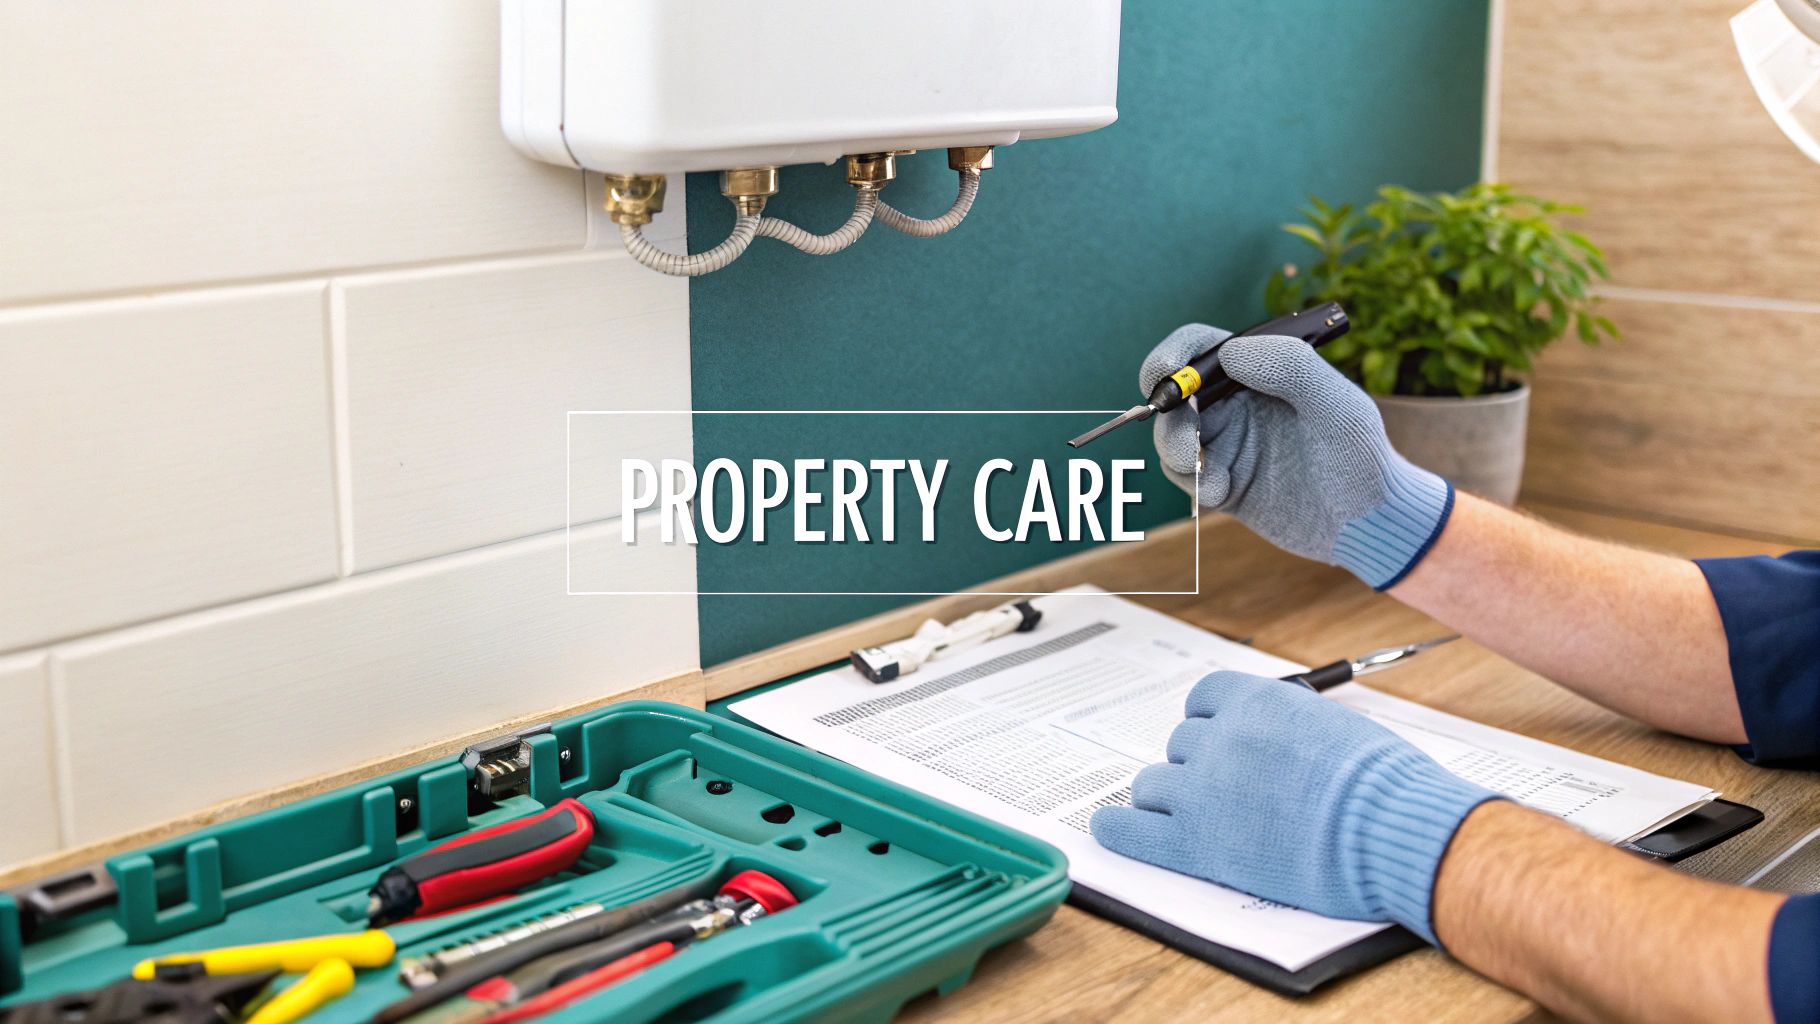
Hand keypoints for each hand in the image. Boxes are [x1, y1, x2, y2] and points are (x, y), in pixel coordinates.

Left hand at [1090, 670, 1496, 943]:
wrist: (1389, 829)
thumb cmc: (1381, 785)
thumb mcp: (1332, 726)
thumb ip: (1286, 725)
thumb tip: (1270, 737)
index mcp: (1253, 700)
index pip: (1202, 700)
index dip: (1210, 725)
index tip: (1218, 741)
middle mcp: (1219, 737)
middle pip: (1181, 746)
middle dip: (1199, 767)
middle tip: (1229, 795)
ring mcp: (1201, 789)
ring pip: (1153, 785)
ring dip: (1170, 800)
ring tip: (1199, 821)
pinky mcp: (1194, 841)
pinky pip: (1130, 829)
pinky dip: (1120, 830)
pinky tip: (1115, 831)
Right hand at [1142, 326, 1453, 588]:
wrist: (1369, 523)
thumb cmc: (1362, 455)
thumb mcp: (1337, 405)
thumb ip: (1291, 367)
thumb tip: (1227, 353)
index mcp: (1260, 372)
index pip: (1202, 348)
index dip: (1175, 355)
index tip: (1166, 373)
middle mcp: (1236, 404)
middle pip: (1175, 393)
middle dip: (1168, 411)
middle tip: (1184, 437)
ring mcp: (1228, 445)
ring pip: (1173, 436)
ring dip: (1175, 448)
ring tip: (1198, 466)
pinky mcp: (1223, 485)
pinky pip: (1188, 479)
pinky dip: (1195, 483)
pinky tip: (1222, 492)